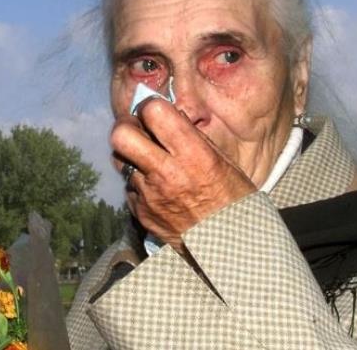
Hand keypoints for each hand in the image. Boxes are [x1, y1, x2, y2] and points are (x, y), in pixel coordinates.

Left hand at [111, 98, 254, 250]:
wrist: (232, 249)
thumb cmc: (234, 201)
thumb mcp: (224, 162)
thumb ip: (193, 138)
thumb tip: (171, 116)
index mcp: (192, 154)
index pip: (153, 111)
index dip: (150, 107)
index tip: (154, 112)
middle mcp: (166, 172)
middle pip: (121, 135)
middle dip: (126, 128)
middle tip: (138, 131)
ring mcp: (150, 195)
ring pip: (122, 162)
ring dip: (133, 159)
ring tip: (151, 165)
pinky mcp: (141, 214)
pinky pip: (130, 189)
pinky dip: (140, 186)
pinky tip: (158, 192)